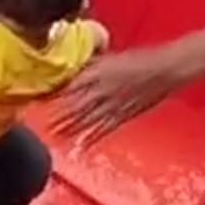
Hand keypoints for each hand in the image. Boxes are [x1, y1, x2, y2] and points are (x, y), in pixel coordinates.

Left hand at [48, 46, 195, 146]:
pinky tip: (82, 146)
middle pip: (74, 106)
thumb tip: (74, 69)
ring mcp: (113, 105)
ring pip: (86, 120)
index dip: (54, 96)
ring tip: (55, 137)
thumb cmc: (139, 60)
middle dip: (58, 117)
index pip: (69, 86)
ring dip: (70, 130)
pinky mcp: (124, 115)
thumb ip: (91, 65)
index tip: (39, 101)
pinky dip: (92, 138)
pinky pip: (104, 129)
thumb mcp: (109, 58)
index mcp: (97, 73)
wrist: (165, 69)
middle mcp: (101, 90)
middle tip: (42, 125)